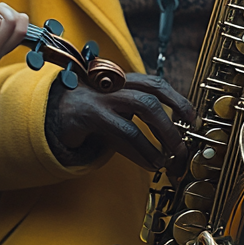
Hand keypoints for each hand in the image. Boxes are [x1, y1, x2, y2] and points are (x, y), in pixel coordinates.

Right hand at [50, 72, 194, 171]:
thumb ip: (139, 120)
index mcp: (122, 80)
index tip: (193, 120)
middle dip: (172, 123)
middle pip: (151, 95)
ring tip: (167, 160)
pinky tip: (149, 164)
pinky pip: (122, 131)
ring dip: (160, 137)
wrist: (50, 114)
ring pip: (141, 108)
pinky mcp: (88, 115)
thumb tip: (172, 145)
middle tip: (182, 147)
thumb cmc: (90, 113)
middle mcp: (112, 85)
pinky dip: (141, 151)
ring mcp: (100, 98)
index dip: (178, 100)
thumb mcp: (116, 112)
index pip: (156, 83)